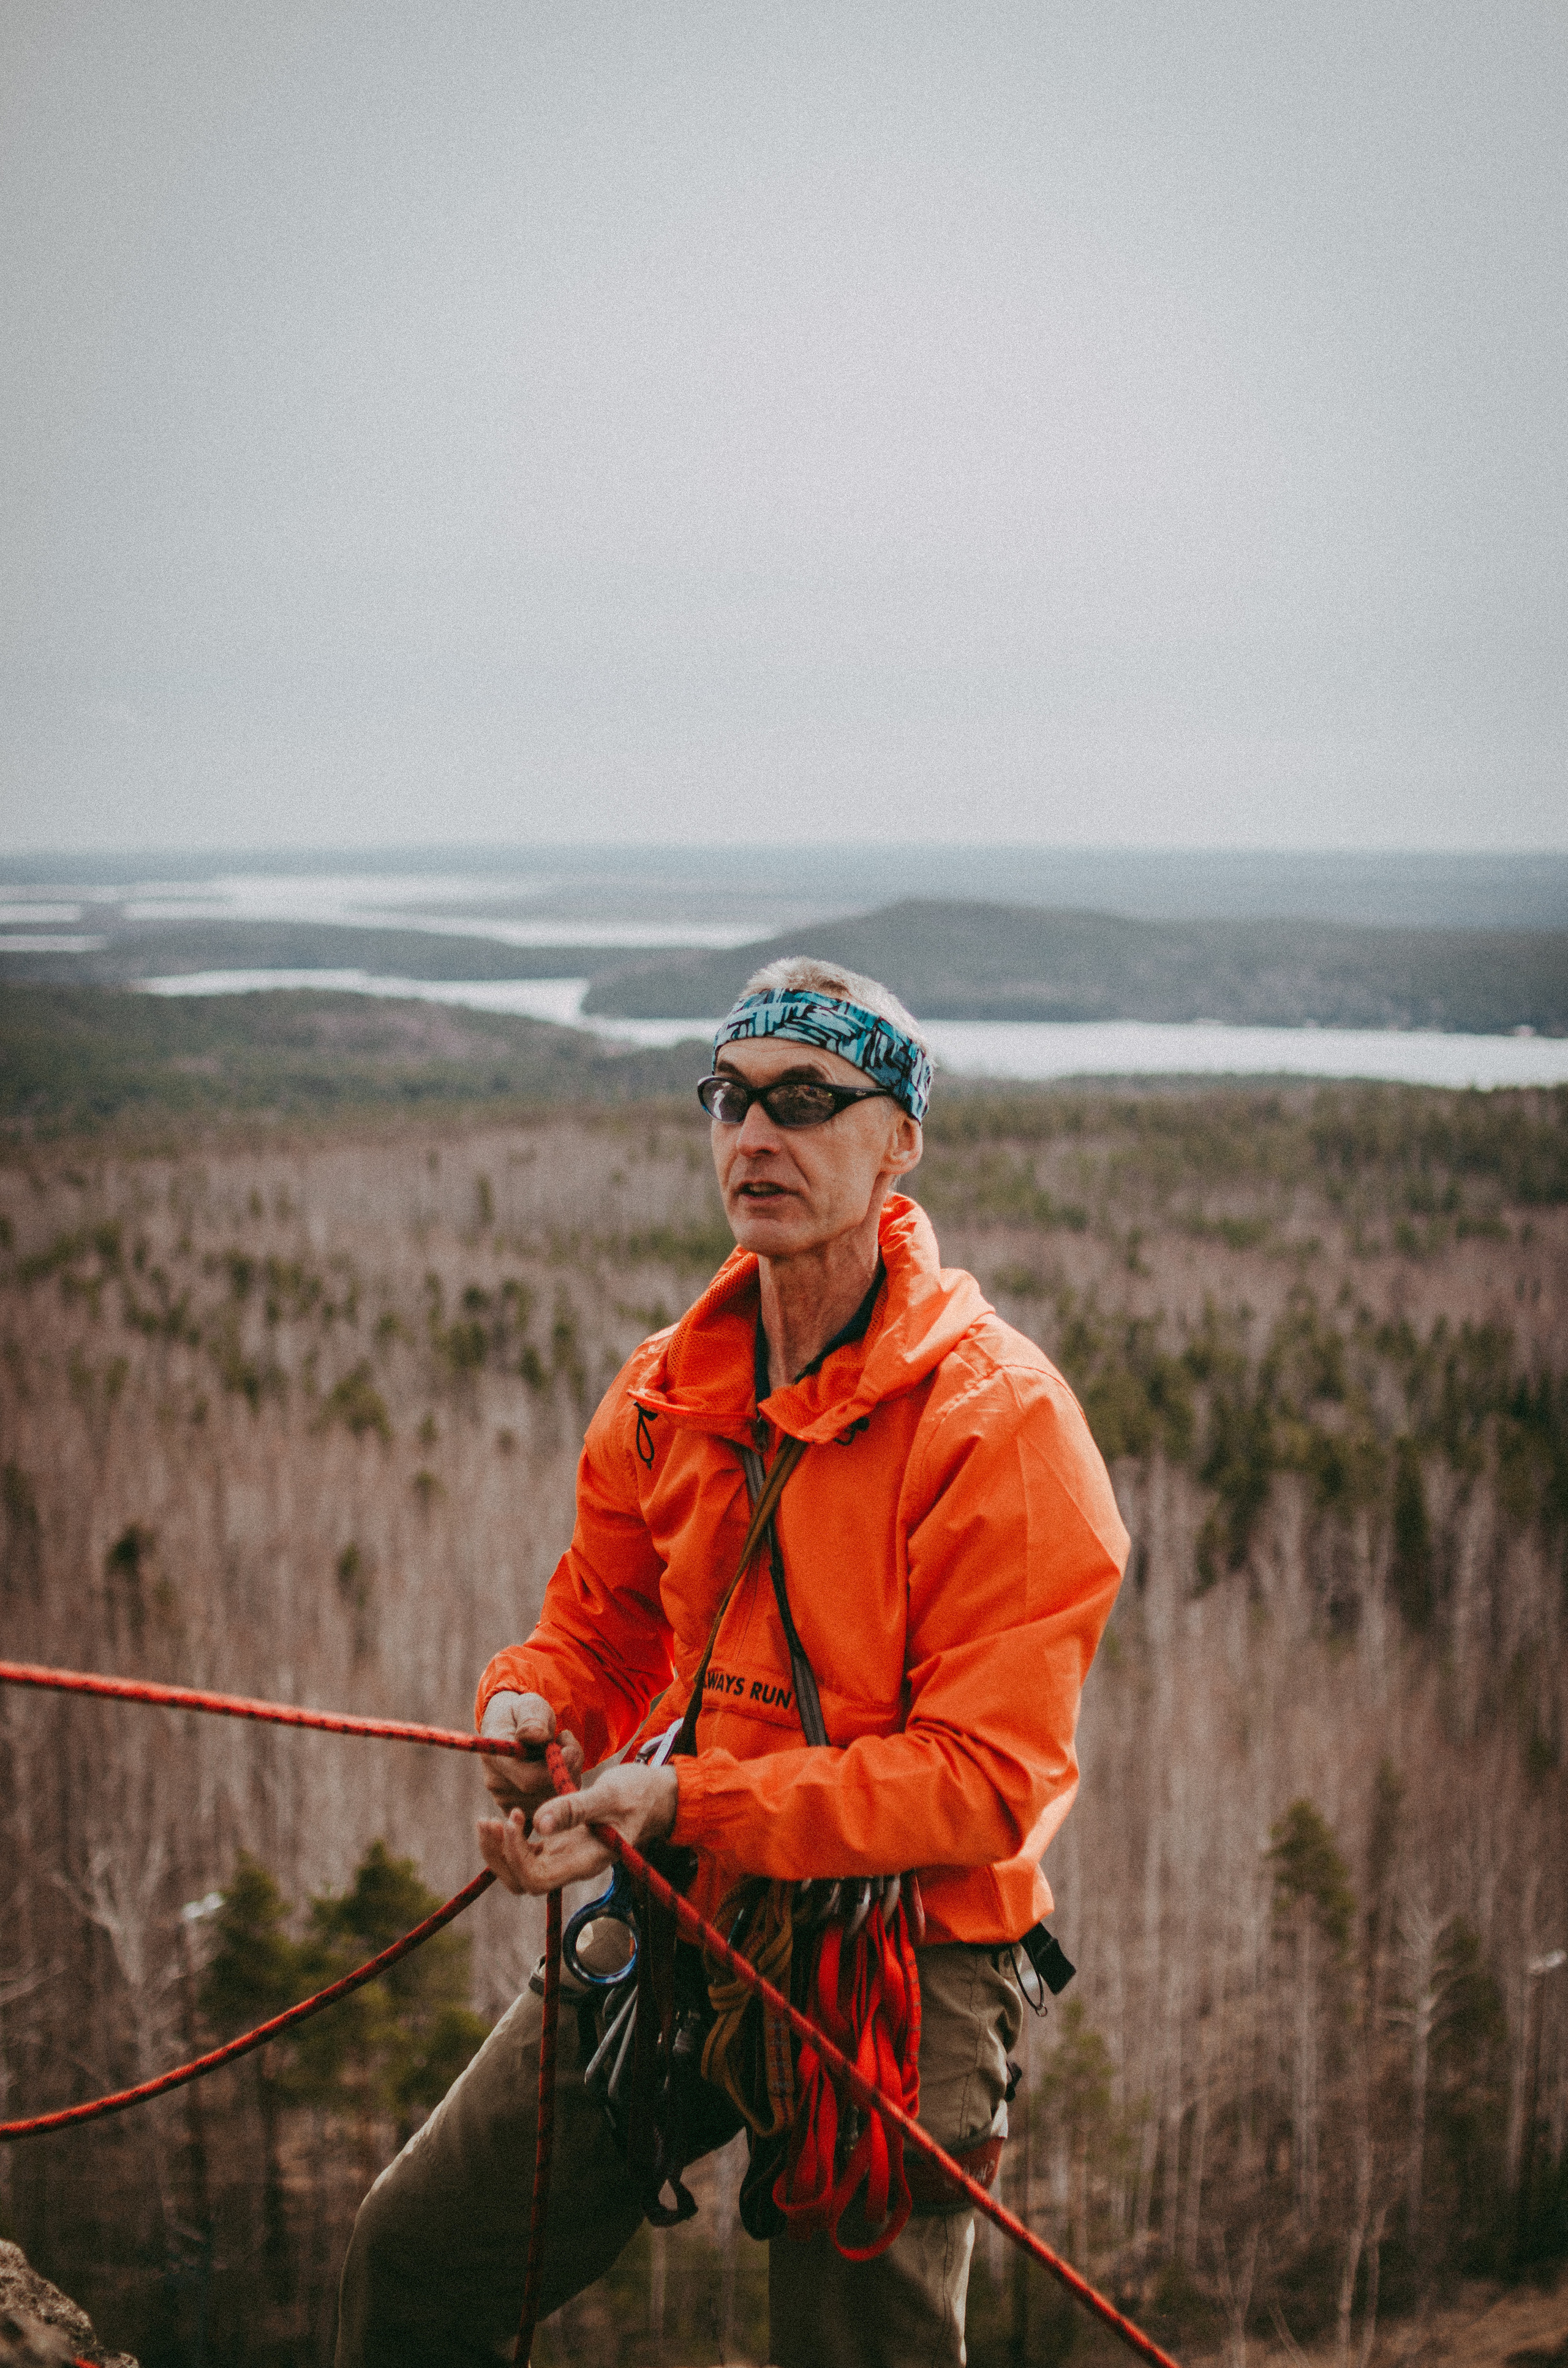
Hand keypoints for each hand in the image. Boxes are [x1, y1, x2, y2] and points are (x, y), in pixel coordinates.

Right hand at [477, 1691, 583, 1825]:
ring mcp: (505, 1800)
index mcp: (496, 1758)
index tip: (568, 1744)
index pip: (531, 1780)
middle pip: (543, 1794)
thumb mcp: (529, 1706)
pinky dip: (558, 1796)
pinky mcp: (516, 1809)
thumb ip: (533, 1719)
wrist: (509, 1725)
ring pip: (549, 1803)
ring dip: (564, 1782)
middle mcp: (497, 1784)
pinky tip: (555, 1776)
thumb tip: (537, 1735)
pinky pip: (545, 1812)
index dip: (558, 1768)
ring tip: (559, 1757)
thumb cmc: (522, 1713)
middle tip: (568, 1746)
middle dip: (566, 1772)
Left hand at [477, 1761, 678, 1896]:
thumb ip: (575, 1808)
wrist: (655, 1797)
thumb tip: (539, 1822)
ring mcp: (566, 1857)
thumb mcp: (609, 1794)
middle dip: (500, 1856)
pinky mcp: (562, 1844)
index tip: (515, 1817)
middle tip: (486, 1822)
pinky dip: (512, 1840)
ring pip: (522, 1872)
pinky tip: (508, 1817)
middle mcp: (572, 1866)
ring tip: (486, 1822)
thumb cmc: (637, 1794)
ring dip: (500, 1850)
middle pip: (523, 1882)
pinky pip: (529, 1854)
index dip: (517, 1854)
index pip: (538, 1878)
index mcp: (585, 1862)